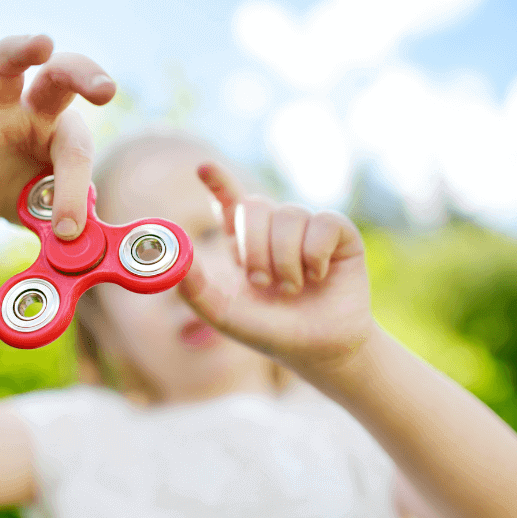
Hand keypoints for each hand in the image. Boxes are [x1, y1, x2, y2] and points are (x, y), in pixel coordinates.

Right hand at [0, 34, 115, 236]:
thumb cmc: (25, 196)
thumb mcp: (49, 211)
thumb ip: (65, 218)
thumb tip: (78, 238)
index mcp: (64, 131)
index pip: (75, 150)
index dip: (73, 190)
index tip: (68, 229)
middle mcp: (33, 110)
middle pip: (58, 75)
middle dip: (83, 73)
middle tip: (106, 89)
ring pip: (6, 64)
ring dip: (23, 50)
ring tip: (43, 43)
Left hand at [177, 163, 377, 394]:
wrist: (320, 350)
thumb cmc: (271, 332)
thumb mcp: (226, 316)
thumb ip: (196, 290)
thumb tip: (176, 261)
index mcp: (243, 242)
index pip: (229, 202)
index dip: (218, 182)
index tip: (203, 167)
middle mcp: (274, 229)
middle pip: (255, 206)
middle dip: (254, 247)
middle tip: (261, 282)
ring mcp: (307, 228)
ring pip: (289, 215)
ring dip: (285, 260)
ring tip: (292, 289)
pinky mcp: (340, 233)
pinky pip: (323, 223)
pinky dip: (315, 254)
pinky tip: (319, 276)